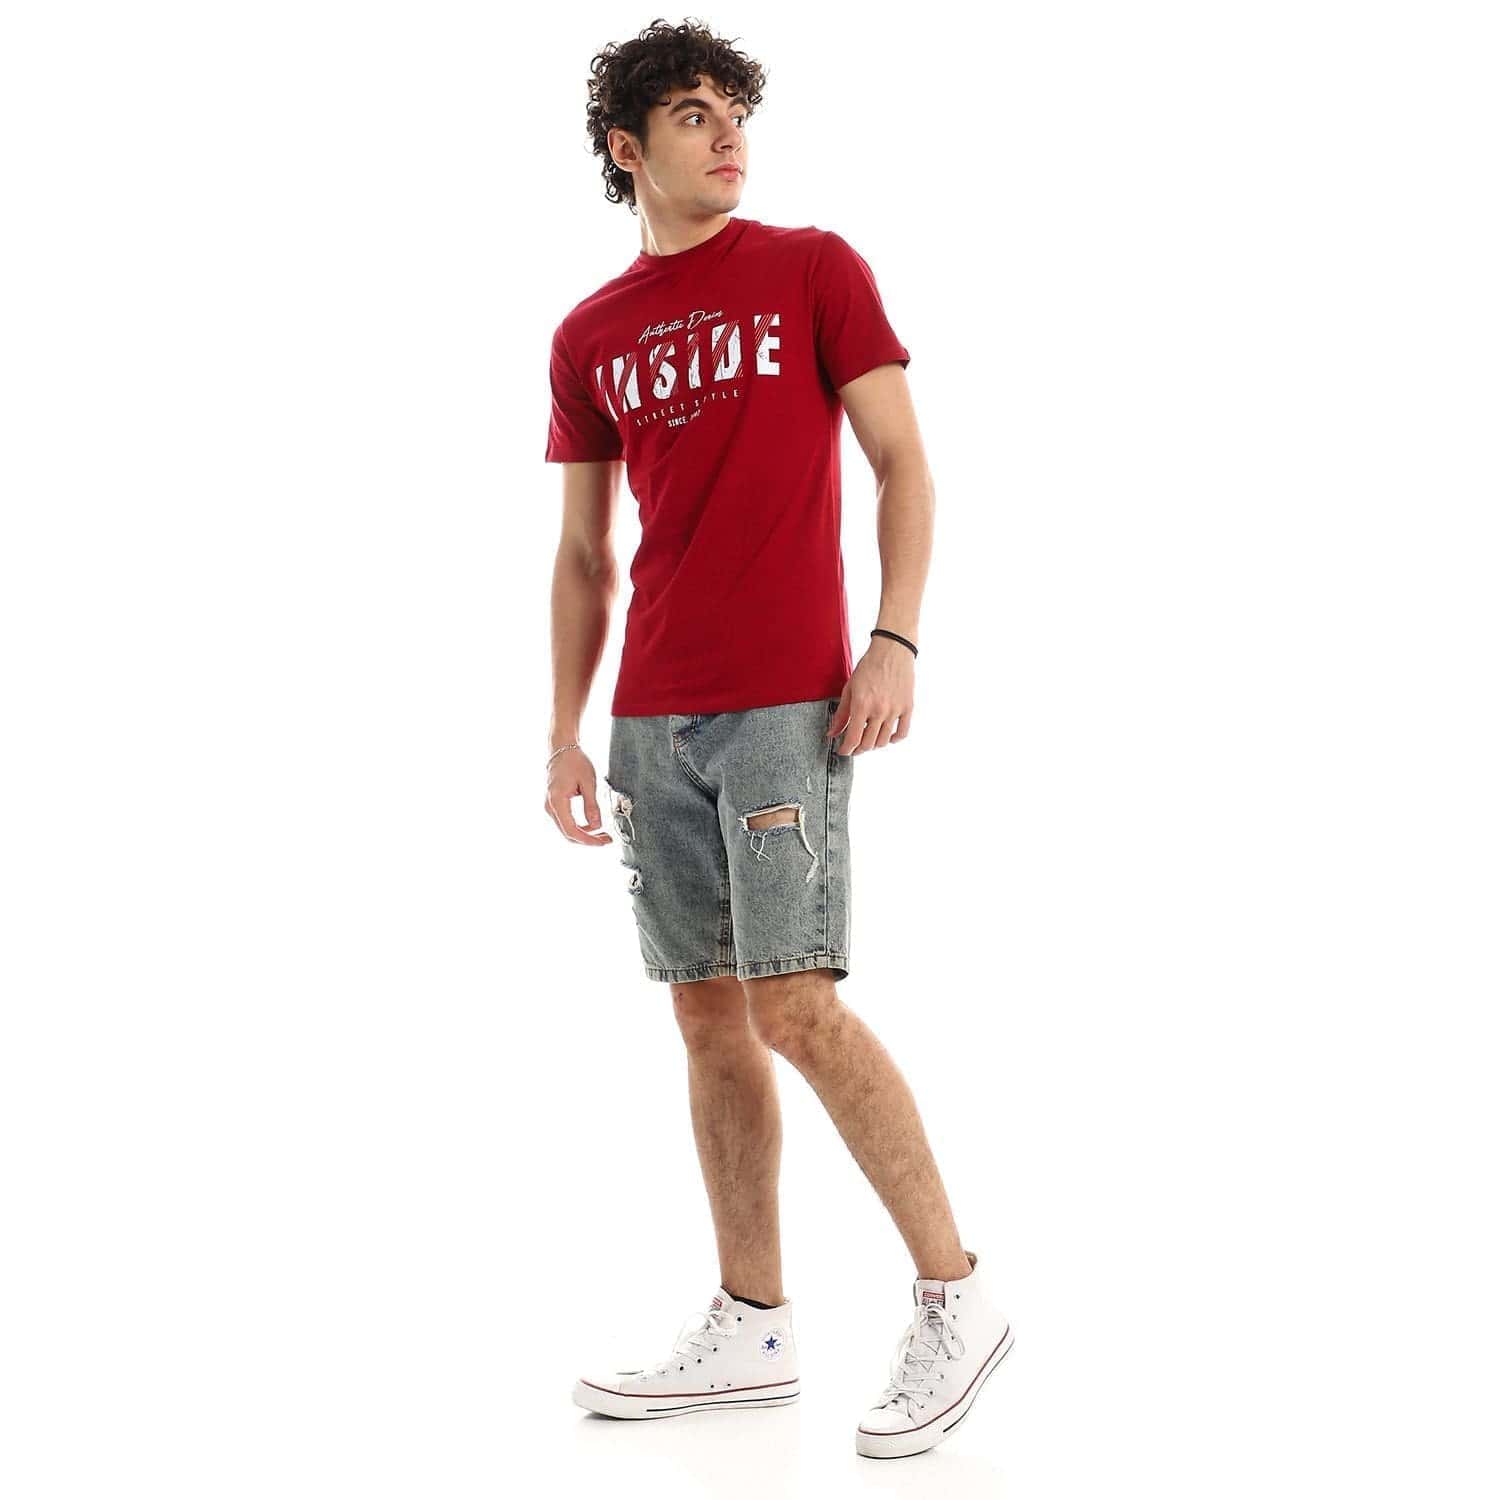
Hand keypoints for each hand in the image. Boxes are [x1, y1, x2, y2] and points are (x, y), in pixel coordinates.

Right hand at [544, 748, 612, 844]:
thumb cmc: (575, 762)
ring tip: (603, 834)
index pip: (572, 830)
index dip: (588, 840)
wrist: (562, 749)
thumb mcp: (588, 783)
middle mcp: (550, 807)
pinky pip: (566, 822)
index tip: (603, 841)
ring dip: (584, 834)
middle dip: (588, 839)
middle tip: (607, 839)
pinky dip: (579, 827)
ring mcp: (550, 807)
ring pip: (567, 829)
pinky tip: (592, 826)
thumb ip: (592, 806)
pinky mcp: (554, 805)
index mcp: (557, 802)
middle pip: (568, 834)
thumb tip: (597, 826)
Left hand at [826, 636, 914, 755]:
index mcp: (862, 705)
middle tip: (854, 746)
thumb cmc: (869, 666)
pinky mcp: (908, 707)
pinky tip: (888, 737)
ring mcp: (895, 710)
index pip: (853, 739)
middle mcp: (879, 710)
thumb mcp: (849, 688)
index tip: (843, 751)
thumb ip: (841, 713)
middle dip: (858, 749)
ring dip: (874, 745)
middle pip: (868, 743)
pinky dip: (895, 739)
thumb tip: (832, 733)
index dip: (846, 750)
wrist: (892, 650)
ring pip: (884, 741)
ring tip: (869, 739)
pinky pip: (903, 732)